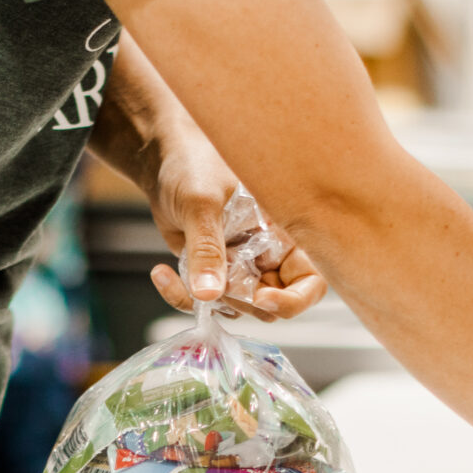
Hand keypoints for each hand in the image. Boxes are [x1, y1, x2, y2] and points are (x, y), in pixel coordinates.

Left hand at [140, 127, 326, 321]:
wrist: (164, 163)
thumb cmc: (194, 166)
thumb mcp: (203, 204)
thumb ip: (207, 249)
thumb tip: (208, 292)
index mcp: (286, 236)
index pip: (310, 284)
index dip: (294, 300)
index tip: (261, 297)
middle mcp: (268, 257)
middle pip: (271, 306)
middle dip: (240, 300)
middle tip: (212, 278)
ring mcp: (240, 268)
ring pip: (237, 308)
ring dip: (209, 299)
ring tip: (185, 268)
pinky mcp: (212, 274)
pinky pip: (204, 302)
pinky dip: (181, 296)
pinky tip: (162, 273)